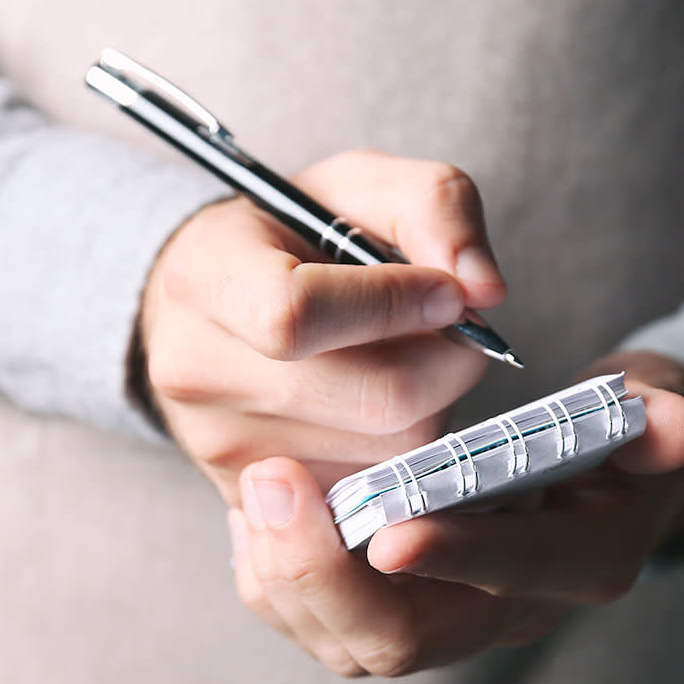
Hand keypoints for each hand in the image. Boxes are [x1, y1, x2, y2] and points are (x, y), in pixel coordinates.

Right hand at [140, 150, 507, 500]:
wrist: (206, 307)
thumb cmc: (288, 239)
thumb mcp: (357, 186)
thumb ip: (435, 205)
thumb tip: (484, 290)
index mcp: (207, 275)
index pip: (298, 314)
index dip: (394, 305)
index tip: (445, 289)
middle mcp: (199, 369)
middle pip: (374, 399)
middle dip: (445, 363)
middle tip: (448, 329)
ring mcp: (224, 444)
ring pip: (388, 451)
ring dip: (430, 406)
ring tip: (402, 361)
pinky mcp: (253, 497)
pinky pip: (372, 489)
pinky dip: (398, 447)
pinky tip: (375, 405)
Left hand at [228, 352, 683, 676]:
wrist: (595, 482)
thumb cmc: (617, 441)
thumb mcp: (650, 425)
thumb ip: (657, 428)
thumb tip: (674, 423)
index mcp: (578, 565)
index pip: (516, 571)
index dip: (458, 554)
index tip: (389, 531)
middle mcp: (506, 614)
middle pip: (403, 638)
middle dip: (326, 573)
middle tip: (272, 481)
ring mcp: (448, 623)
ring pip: (349, 643)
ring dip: (287, 575)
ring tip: (258, 489)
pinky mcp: (399, 613)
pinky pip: (322, 627)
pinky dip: (276, 580)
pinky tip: (256, 515)